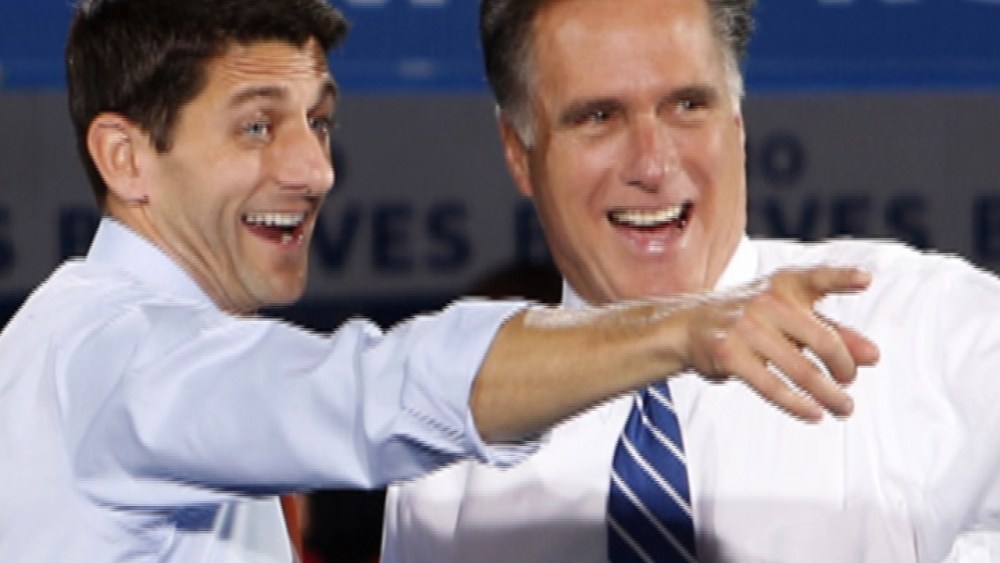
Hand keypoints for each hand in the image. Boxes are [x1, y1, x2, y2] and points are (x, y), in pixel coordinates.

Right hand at [677, 267, 879, 421]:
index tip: (865, 280)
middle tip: (849, 383)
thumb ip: (832, 331)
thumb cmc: (749, 320)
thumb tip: (872, 357)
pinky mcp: (730, 354)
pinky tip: (814, 414)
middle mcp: (766, 301)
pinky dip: (797, 404)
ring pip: (802, 369)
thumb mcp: (789, 316)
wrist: (689, 326)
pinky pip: (772, 385)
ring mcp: (746, 327)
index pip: (817, 278)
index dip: (842, 278)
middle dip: (844, 367)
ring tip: (844, 407)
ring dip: (829, 394)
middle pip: (823, 339)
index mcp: (785, 285)